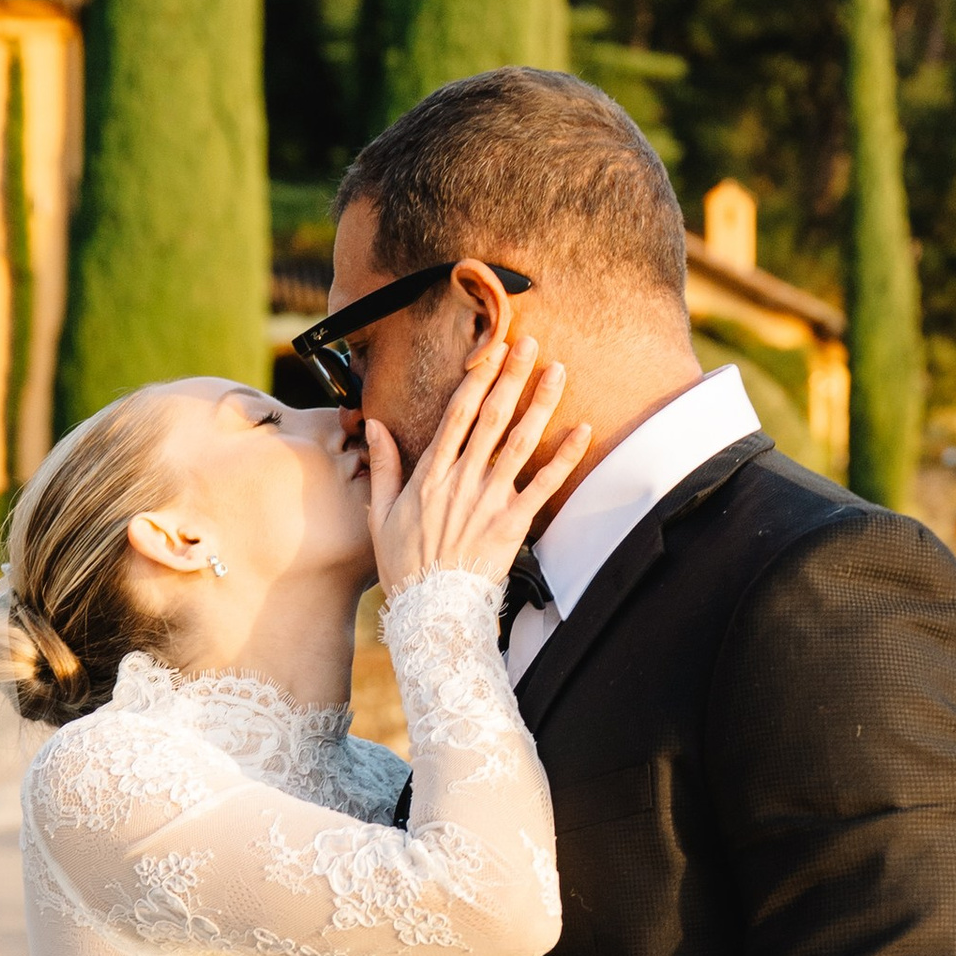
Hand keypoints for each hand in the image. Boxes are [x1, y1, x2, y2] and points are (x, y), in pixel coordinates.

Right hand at [365, 332, 589, 601]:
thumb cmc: (405, 566)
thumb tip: (374, 426)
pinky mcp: (512, 525)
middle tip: (530, 343)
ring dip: (540, 404)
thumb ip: (383, 466)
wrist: (430, 612)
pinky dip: (564, 458)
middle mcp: (461, 480)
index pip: (457, 414)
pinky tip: (581, 431)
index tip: (492, 349)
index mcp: (431, 474)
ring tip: (558, 371)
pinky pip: (543, 486)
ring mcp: (488, 500)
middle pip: (491, 417)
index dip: (477, 378)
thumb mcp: (380, 515)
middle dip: (511, 376)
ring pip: (519, 442)